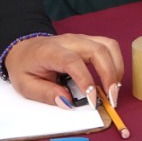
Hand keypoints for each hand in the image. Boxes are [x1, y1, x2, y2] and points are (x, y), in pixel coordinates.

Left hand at [0, 33, 125, 110]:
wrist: (25, 49)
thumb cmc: (25, 67)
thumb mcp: (26, 85)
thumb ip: (46, 94)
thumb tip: (67, 102)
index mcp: (50, 51)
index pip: (73, 61)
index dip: (85, 80)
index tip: (92, 100)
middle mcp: (69, 41)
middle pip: (97, 50)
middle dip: (109, 75)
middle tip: (111, 98)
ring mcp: (82, 38)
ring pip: (108, 46)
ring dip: (116, 68)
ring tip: (114, 90)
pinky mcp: (89, 41)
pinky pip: (109, 47)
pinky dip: (115, 63)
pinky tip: (112, 79)